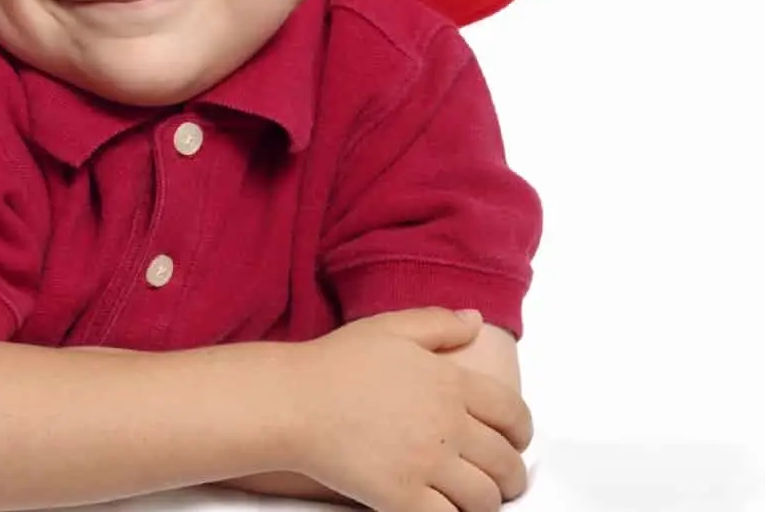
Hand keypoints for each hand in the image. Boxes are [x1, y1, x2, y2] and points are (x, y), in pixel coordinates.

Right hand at [286, 307, 532, 511]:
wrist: (291, 402)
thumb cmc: (335, 363)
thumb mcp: (389, 328)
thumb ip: (438, 323)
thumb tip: (477, 320)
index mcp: (449, 383)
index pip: (512, 414)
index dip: (523, 431)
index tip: (516, 440)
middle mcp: (447, 425)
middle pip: (506, 462)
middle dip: (512, 475)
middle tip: (504, 479)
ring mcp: (426, 464)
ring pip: (484, 498)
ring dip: (488, 501)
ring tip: (476, 500)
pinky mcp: (401, 497)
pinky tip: (447, 510)